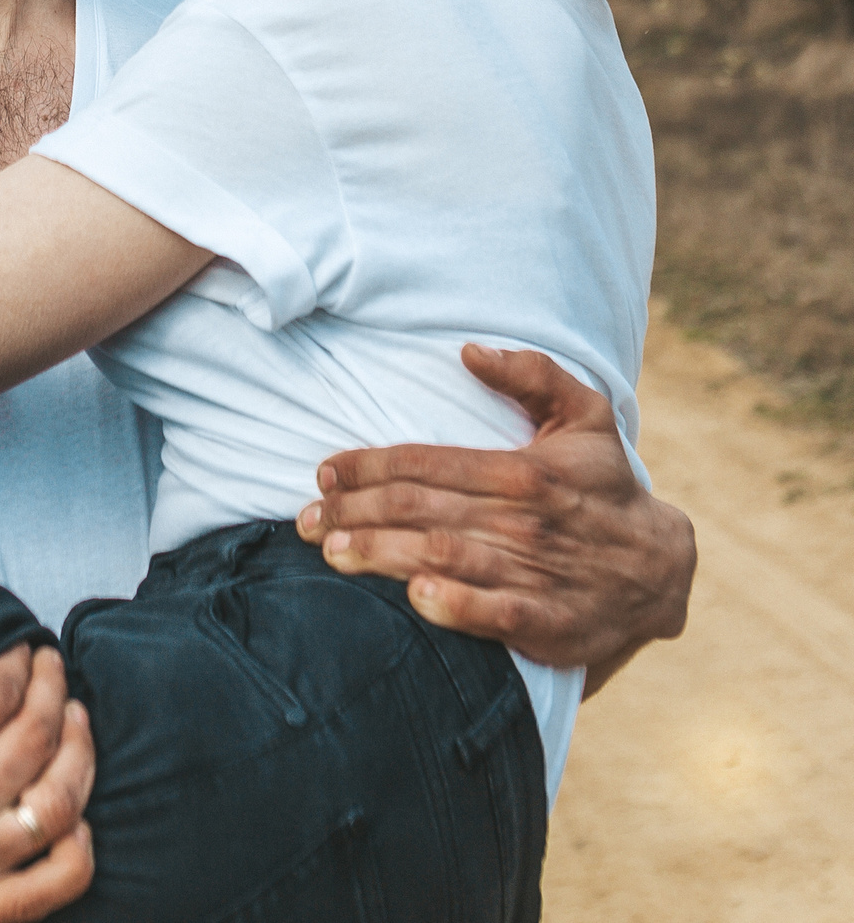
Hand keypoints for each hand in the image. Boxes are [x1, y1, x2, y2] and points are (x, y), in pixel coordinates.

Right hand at [0, 633, 94, 922]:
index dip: (18, 664)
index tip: (19, 647)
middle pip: (34, 744)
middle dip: (51, 691)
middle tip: (50, 667)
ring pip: (57, 807)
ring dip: (77, 753)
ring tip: (73, 719)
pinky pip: (55, 884)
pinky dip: (79, 841)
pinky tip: (71, 807)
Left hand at [295, 343, 694, 682]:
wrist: (666, 569)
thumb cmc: (608, 486)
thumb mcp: (585, 415)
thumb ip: (532, 374)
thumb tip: (469, 350)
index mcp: (522, 470)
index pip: (425, 462)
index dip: (367, 465)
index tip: (325, 473)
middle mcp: (523, 520)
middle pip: (417, 510)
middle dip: (353, 512)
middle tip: (306, 519)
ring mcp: (535, 573)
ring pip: (440, 558)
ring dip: (378, 555)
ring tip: (330, 552)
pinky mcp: (550, 623)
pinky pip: (493, 615)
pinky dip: (453, 606)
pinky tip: (413, 598)